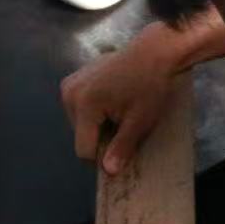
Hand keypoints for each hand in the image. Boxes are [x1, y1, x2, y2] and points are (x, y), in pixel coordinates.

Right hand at [60, 25, 185, 173]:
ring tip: (121, 112)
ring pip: (80, 123)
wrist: (154, 51)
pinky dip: (95, 112)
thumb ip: (122, 147)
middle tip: (126, 126)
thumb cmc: (151, 85)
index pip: (84, 150)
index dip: (104, 157)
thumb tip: (109, 172)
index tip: (124, 150)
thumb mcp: (140, 121)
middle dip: (101, 138)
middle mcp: (70, 94)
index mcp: (84, 105)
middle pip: (81, 135)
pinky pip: (81, 108)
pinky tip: (114, 102)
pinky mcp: (74, 78)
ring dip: (98, 126)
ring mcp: (69, 84)